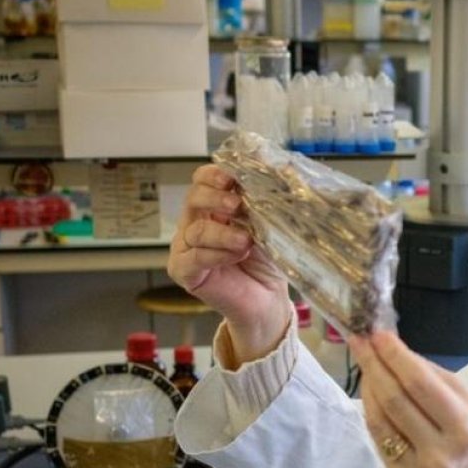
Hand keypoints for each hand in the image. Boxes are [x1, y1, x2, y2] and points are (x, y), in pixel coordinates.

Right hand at [168, 165, 289, 362]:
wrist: (268, 299)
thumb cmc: (267, 261)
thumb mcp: (271, 225)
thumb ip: (269, 200)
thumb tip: (283, 168)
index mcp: (214, 207)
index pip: (203, 180)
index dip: (214, 175)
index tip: (233, 177)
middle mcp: (196, 223)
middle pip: (193, 198)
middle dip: (215, 198)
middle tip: (237, 206)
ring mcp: (186, 247)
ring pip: (195, 229)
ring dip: (223, 233)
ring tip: (246, 241)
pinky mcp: (184, 271)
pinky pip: (194, 257)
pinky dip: (217, 254)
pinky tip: (236, 255)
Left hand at [348, 332, 467, 467]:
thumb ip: (430, 374)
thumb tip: (392, 349)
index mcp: (462, 428)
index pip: (419, 385)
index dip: (395, 357)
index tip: (378, 334)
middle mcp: (438, 454)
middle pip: (394, 401)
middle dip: (374, 366)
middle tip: (360, 341)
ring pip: (379, 420)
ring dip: (368, 386)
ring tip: (365, 362)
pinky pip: (379, 438)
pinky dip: (372, 410)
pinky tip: (371, 391)